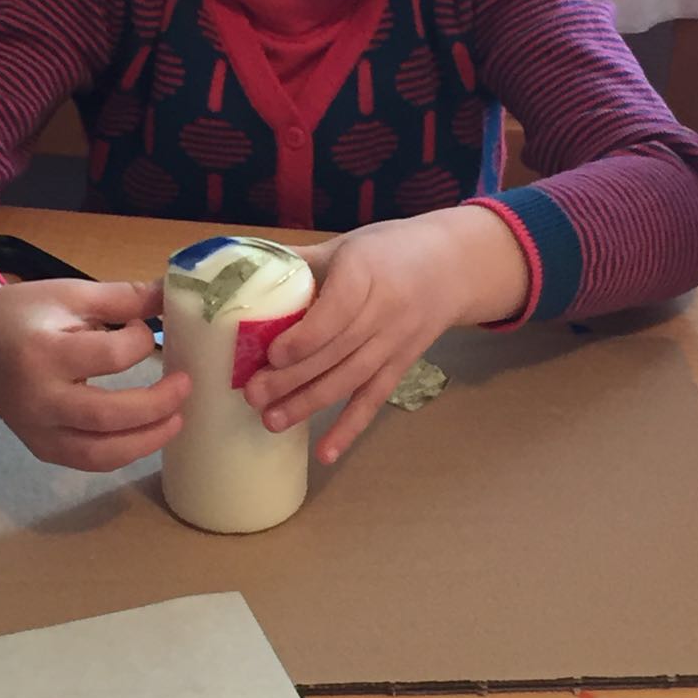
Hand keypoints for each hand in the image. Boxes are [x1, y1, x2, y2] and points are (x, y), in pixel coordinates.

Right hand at [0, 269, 189, 471]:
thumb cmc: (22, 313)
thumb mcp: (69, 293)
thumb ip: (122, 298)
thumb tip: (173, 297)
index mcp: (43, 353)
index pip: (109, 357)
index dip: (140, 342)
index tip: (145, 329)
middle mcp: (37, 399)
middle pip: (107, 416)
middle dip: (156, 405)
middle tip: (186, 385)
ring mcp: (36, 429)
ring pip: (99, 453)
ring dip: (146, 441)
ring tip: (176, 420)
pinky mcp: (39, 446)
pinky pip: (87, 461)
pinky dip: (122, 453)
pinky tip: (146, 435)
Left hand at [243, 206, 529, 463]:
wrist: (453, 266)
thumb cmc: (389, 250)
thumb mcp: (346, 244)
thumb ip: (300, 261)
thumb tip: (244, 270)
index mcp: (366, 273)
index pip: (336, 312)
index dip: (305, 337)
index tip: (272, 355)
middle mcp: (385, 312)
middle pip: (337, 352)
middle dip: (293, 378)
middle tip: (253, 394)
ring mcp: (396, 343)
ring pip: (351, 379)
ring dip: (310, 404)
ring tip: (272, 421)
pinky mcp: (401, 366)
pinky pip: (374, 399)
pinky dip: (350, 428)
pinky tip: (326, 453)